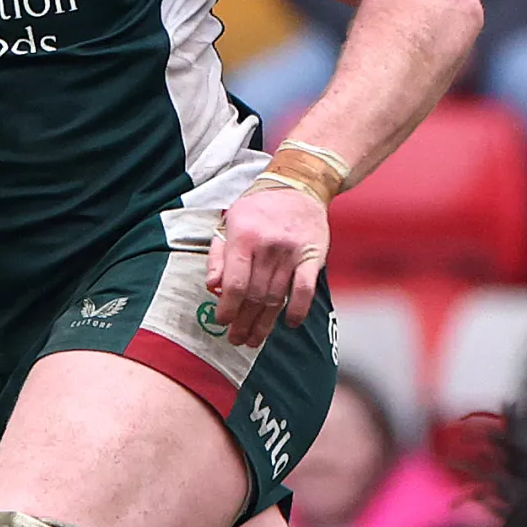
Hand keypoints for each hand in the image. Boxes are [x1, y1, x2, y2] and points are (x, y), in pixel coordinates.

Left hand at [206, 186, 327, 348]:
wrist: (298, 187)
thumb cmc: (258, 209)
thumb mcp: (229, 223)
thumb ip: (218, 255)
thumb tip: (212, 287)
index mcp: (244, 236)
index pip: (235, 283)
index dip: (227, 307)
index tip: (222, 321)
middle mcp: (268, 246)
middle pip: (254, 295)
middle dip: (243, 321)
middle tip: (236, 339)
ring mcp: (292, 252)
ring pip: (276, 297)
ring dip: (265, 323)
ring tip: (254, 339)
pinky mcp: (314, 256)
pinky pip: (306, 289)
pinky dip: (298, 309)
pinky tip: (290, 324)